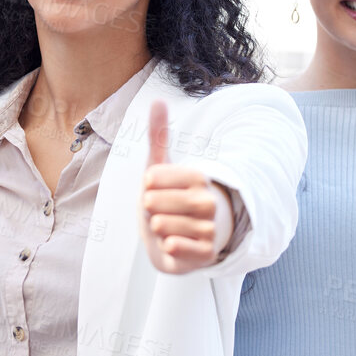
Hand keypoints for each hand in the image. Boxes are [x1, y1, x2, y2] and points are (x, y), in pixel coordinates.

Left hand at [140, 100, 230, 274]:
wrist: (174, 241)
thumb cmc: (166, 200)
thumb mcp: (158, 167)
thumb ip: (157, 136)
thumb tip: (158, 100)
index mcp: (199, 177)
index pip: (152, 178)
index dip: (145, 187)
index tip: (155, 189)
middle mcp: (209, 201)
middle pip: (154, 203)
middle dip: (148, 209)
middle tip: (160, 212)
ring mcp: (210, 229)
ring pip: (162, 226)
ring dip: (156, 229)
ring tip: (166, 227)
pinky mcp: (206, 254)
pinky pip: (176, 248)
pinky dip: (167, 247)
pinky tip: (172, 243)